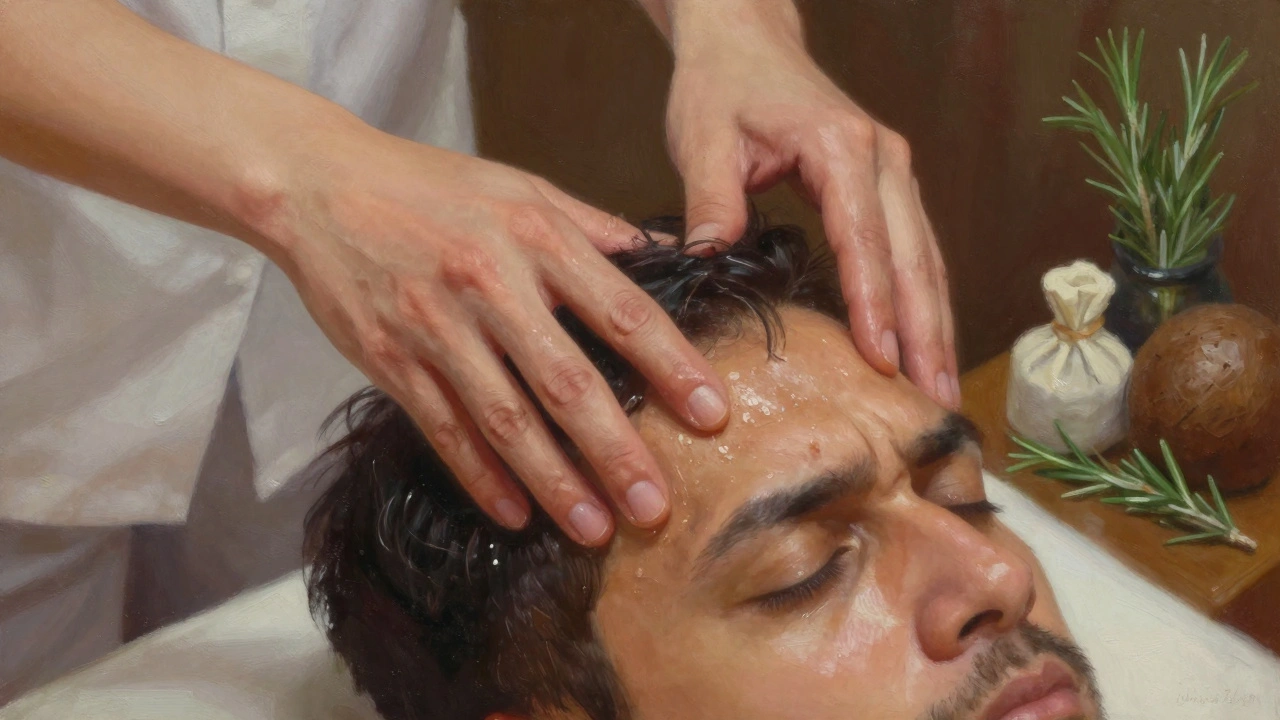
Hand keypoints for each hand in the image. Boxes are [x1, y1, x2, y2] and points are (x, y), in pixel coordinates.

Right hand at [265, 127, 730, 545]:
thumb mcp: (522, 188)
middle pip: (566, 381)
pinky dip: (480, 476)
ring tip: (594, 529)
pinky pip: (443, 429)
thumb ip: (594, 227)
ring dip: (553, 481)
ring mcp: (435, 326)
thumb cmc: (431, 185)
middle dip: (616, 450)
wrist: (319, 185)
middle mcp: (490, 283)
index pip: (621, 310)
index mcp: (536, 236)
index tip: (712, 414)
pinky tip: (515, 513)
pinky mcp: (390, 360)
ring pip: (505, 419)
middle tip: (656, 507)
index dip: (671, 365)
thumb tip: (668, 254)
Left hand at [662, 2, 959, 408]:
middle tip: (932, 400)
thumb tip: (712, 262)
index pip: (863, 239)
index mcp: (841, 147)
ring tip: (940, 391)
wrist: (746, 39)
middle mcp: (883, 159)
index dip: (873, 304)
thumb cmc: (723, 84)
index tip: (881, 361)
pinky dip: (924, 302)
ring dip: (936, 326)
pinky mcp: (887, 187)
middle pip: (913, 258)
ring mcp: (893, 172)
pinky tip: (926, 347)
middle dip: (925, 333)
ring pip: (926, 259)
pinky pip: (915, 251)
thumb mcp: (703, 139)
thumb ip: (711, 202)